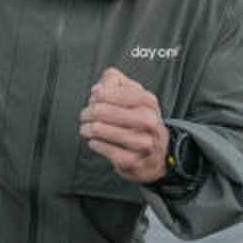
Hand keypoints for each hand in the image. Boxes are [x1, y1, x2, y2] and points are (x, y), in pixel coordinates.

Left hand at [79, 66, 168, 184]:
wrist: (157, 155)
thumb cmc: (140, 121)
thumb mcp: (135, 96)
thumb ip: (115, 82)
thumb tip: (96, 89)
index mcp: (147, 102)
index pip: (105, 93)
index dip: (94, 97)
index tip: (93, 102)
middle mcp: (147, 121)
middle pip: (99, 110)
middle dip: (86, 113)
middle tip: (86, 117)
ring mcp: (141, 142)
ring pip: (97, 129)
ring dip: (86, 128)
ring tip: (87, 129)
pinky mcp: (130, 160)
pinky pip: (99, 146)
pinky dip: (93, 142)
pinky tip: (96, 141)